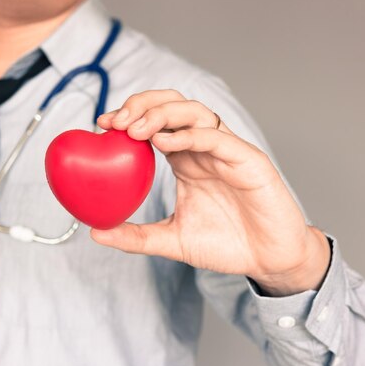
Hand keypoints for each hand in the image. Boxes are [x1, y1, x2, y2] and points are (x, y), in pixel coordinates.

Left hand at [91, 90, 330, 295]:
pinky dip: (189, 134)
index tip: (101, 124)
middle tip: (115, 121)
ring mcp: (226, 151)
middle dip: (141, 104)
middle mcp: (204, 149)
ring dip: (161, 113)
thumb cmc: (227, 245)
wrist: (269, 260)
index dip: (128, 117)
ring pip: (194, 112)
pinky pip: (217, 137)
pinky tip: (163, 142)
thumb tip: (96, 232)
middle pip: (172, 106)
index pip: (155, 124)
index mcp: (186, 160)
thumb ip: (137, 236)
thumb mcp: (172, 240)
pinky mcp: (248, 160)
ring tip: (135, 129)